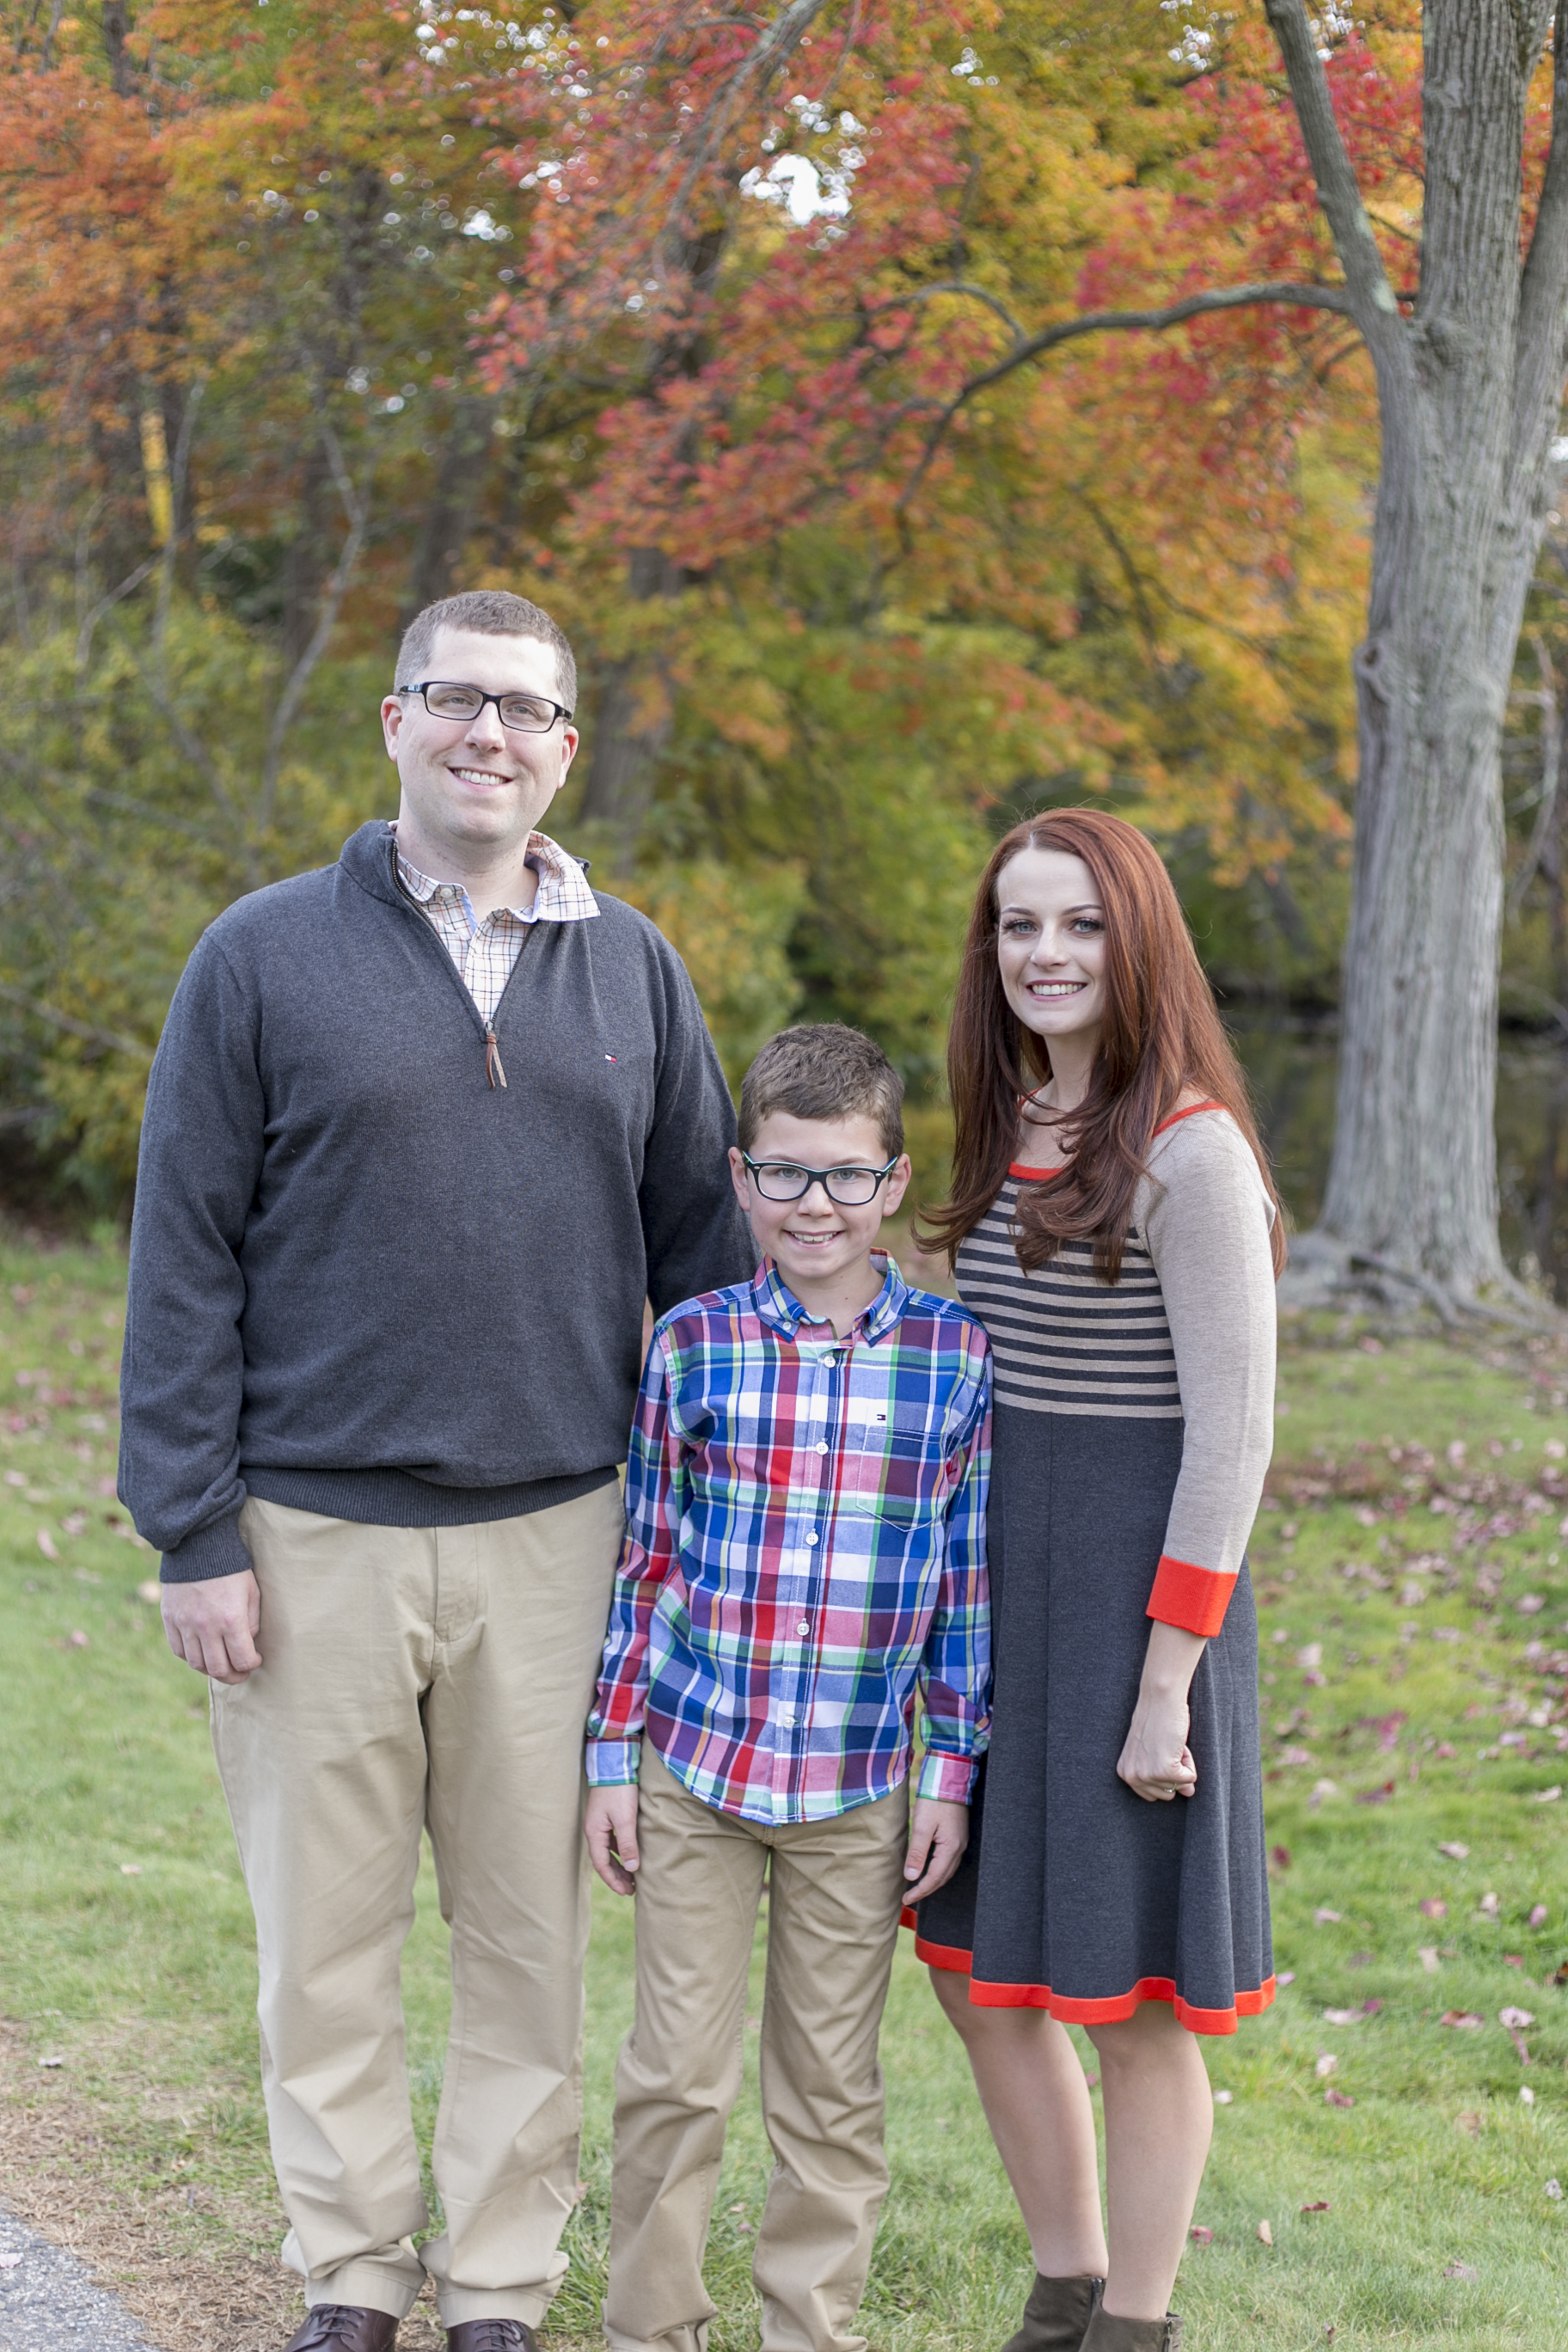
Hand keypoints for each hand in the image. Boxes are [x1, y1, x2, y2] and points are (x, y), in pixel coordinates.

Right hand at [161, 1569, 261, 1683]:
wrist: (199, 1547)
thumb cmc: (231, 1569)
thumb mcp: (251, 1592)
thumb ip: (252, 1622)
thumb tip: (247, 1643)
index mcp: (231, 1620)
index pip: (243, 1659)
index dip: (252, 1665)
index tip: (256, 1660)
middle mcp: (206, 1627)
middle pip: (219, 1669)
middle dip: (234, 1676)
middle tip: (240, 1673)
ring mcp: (185, 1625)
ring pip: (197, 1664)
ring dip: (211, 1669)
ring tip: (221, 1664)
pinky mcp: (170, 1620)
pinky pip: (179, 1650)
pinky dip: (191, 1657)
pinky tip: (201, 1652)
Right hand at [584, 1783, 640, 1895]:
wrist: (614, 1763)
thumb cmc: (619, 1790)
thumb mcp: (625, 1819)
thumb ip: (628, 1844)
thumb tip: (632, 1868)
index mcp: (594, 1833)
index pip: (601, 1864)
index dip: (613, 1880)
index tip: (626, 1891)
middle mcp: (593, 1830)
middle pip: (603, 1860)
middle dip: (616, 1876)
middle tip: (630, 1889)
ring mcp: (599, 1823)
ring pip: (607, 1851)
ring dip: (619, 1865)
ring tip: (632, 1877)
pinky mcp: (606, 1816)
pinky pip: (611, 1841)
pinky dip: (620, 1852)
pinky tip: (630, 1855)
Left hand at [902, 1796, 968, 1903]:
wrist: (948, 1780)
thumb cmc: (935, 1801)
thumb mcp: (922, 1826)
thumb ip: (917, 1853)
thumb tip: (912, 1877)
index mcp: (951, 1848)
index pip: (934, 1878)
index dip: (920, 1891)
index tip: (907, 1900)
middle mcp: (959, 1848)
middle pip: (943, 1877)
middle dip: (927, 1889)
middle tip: (910, 1898)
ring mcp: (961, 1842)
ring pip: (947, 1870)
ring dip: (933, 1881)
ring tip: (918, 1888)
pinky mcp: (958, 1836)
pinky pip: (949, 1861)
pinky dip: (938, 1870)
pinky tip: (929, 1869)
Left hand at [1116, 1623, 1205, 1801]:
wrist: (1160, 1699)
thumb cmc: (1156, 1721)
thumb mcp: (1154, 1752)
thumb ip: (1164, 1776)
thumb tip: (1188, 1793)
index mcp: (1125, 1773)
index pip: (1153, 1795)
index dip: (1163, 1775)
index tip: (1159, 1753)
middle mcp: (1132, 1777)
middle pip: (1167, 1794)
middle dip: (1174, 1773)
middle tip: (1167, 1748)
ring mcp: (1147, 1775)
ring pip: (1180, 1787)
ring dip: (1183, 1766)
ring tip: (1172, 1744)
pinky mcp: (1164, 1770)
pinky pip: (1190, 1779)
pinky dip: (1190, 1763)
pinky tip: (1179, 1745)